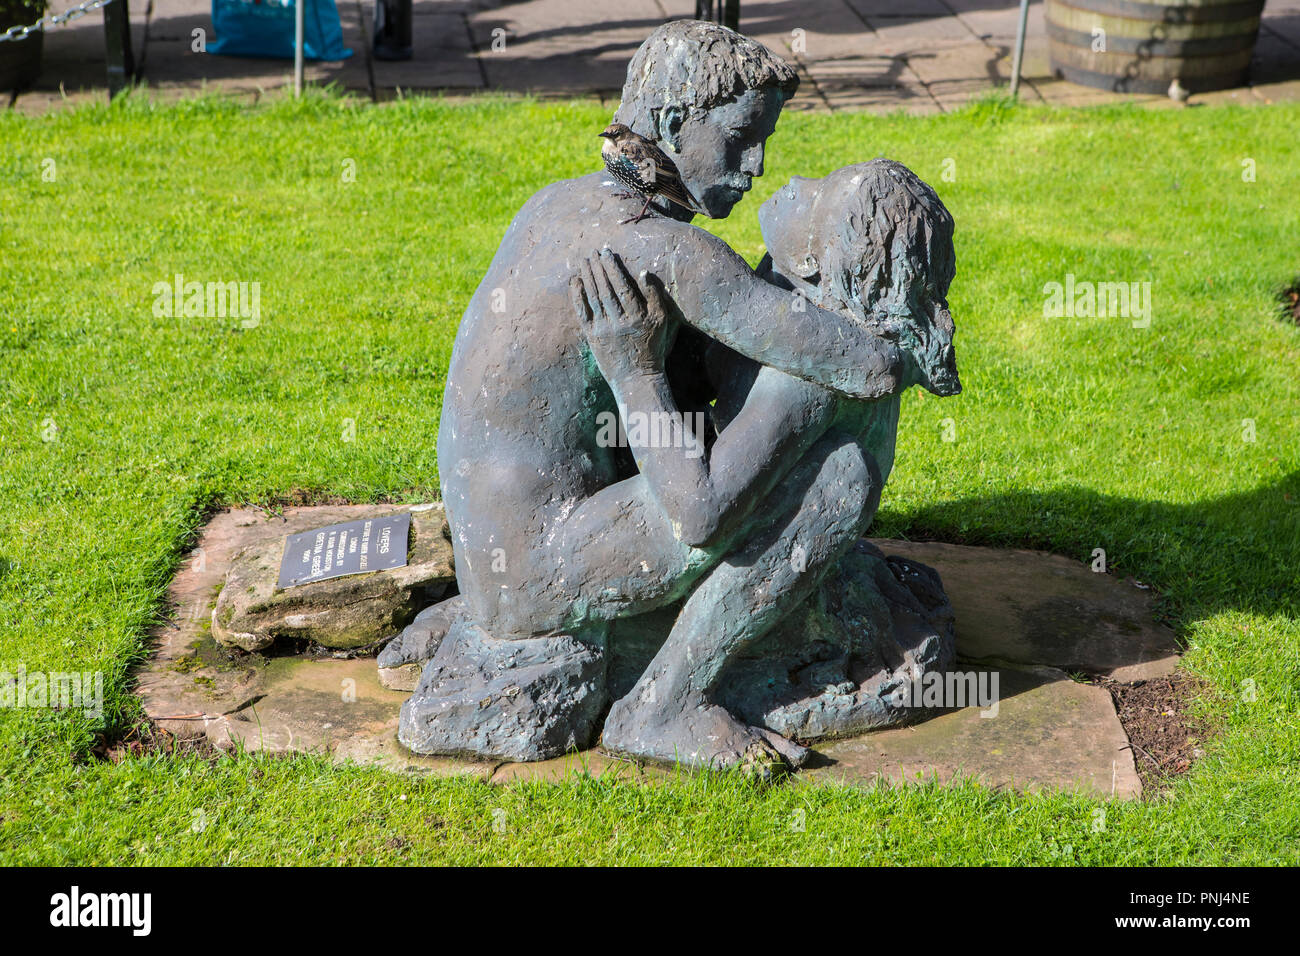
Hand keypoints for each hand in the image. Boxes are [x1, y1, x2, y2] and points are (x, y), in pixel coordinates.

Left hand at [570, 249, 670, 380]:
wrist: (637, 378)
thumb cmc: (653, 348)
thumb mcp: (662, 322)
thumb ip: (655, 296)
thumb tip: (644, 272)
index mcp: (636, 317)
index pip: (621, 286)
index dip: (612, 267)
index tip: (607, 252)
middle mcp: (618, 322)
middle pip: (605, 289)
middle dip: (598, 268)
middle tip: (593, 252)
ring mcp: (603, 330)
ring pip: (592, 298)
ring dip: (587, 277)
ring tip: (584, 261)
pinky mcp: (592, 336)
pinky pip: (582, 312)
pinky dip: (577, 295)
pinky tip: (575, 281)